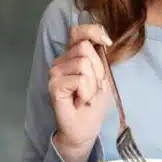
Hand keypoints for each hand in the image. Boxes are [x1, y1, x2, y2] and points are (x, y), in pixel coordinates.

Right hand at [48, 25, 112, 161]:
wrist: (83, 130)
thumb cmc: (92, 105)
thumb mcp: (102, 78)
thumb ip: (99, 58)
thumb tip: (102, 40)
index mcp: (72, 56)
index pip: (78, 31)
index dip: (93, 31)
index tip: (107, 42)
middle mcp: (61, 61)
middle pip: (85, 48)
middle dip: (97, 70)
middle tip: (92, 88)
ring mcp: (55, 72)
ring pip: (84, 64)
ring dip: (93, 84)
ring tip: (85, 96)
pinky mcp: (54, 85)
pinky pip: (80, 79)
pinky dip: (87, 92)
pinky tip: (80, 101)